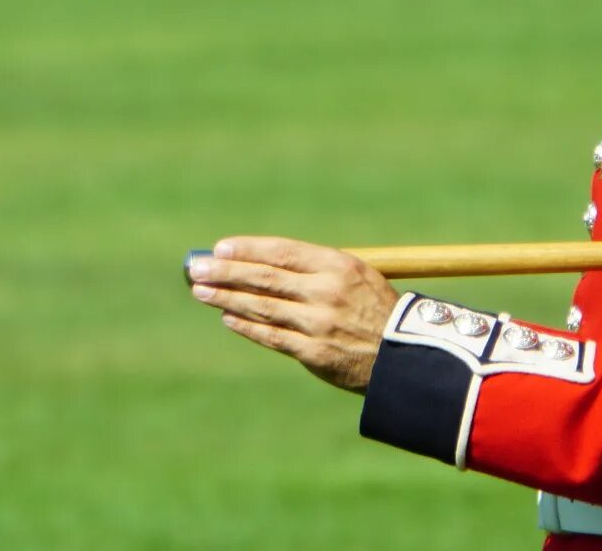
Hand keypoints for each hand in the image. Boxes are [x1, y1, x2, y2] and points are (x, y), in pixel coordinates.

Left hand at [188, 236, 399, 392]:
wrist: (405, 355)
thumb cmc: (375, 309)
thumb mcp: (355, 277)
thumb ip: (314, 270)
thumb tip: (261, 265)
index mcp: (338, 265)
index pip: (283, 251)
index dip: (248, 249)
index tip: (219, 248)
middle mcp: (327, 291)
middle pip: (266, 277)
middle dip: (227, 271)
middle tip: (196, 268)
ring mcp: (319, 323)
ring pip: (263, 306)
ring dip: (227, 297)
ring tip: (201, 291)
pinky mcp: (314, 352)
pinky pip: (272, 337)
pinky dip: (247, 326)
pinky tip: (227, 317)